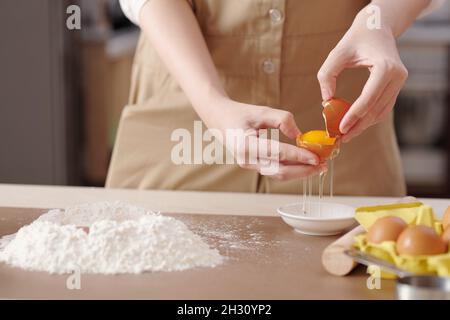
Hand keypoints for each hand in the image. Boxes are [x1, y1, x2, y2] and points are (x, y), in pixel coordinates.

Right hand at [202, 98, 324, 180]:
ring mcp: (249, 165)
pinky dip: (292, 168)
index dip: (298, 156)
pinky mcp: (254, 166)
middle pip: (279, 171)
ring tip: (318, 166)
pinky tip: (305, 164)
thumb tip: (300, 135)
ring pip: (278, 174)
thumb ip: (282, 120)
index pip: (277, 153)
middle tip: (322, 165)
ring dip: (299, 172)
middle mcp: (246, 160)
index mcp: (245, 145)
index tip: (316, 157)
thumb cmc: (239, 114)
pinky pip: (275, 170)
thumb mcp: (261, 111)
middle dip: (303, 170)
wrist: (219, 120)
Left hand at [317, 12, 407, 141]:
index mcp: (386, 67)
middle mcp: (397, 76)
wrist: (376, 29)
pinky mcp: (396, 86)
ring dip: (364, 125)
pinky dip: (369, 118)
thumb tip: (326, 102)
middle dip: (358, 126)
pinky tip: (355, 124)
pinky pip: (383, 107)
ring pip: (382, 112)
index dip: (354, 116)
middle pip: (377, 109)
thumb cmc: (354, 40)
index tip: (340, 129)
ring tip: (346, 135)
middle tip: (341, 138)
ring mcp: (400, 82)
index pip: (369, 98)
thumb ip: (326, 76)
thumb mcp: (336, 54)